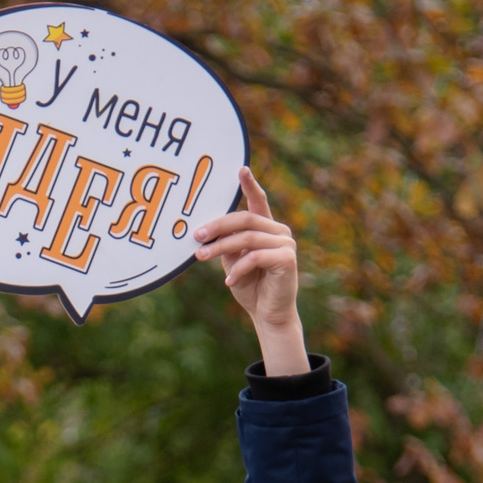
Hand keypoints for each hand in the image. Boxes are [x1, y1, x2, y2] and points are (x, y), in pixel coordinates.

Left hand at [194, 169, 305, 374]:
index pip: (258, 202)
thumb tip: (205, 232)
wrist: (267, 313)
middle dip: (217, 225)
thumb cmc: (249, 285)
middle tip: (195, 235)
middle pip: (244, 218)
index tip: (240, 169)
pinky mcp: (287, 259)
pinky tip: (228, 281)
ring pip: (247, 238)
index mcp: (265, 228)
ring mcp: (285, 244)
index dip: (249, 185)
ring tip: (200, 257)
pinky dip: (239, 269)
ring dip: (220, 247)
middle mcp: (278, 231)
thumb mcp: (232, 262)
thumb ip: (225, 244)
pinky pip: (256, 257)